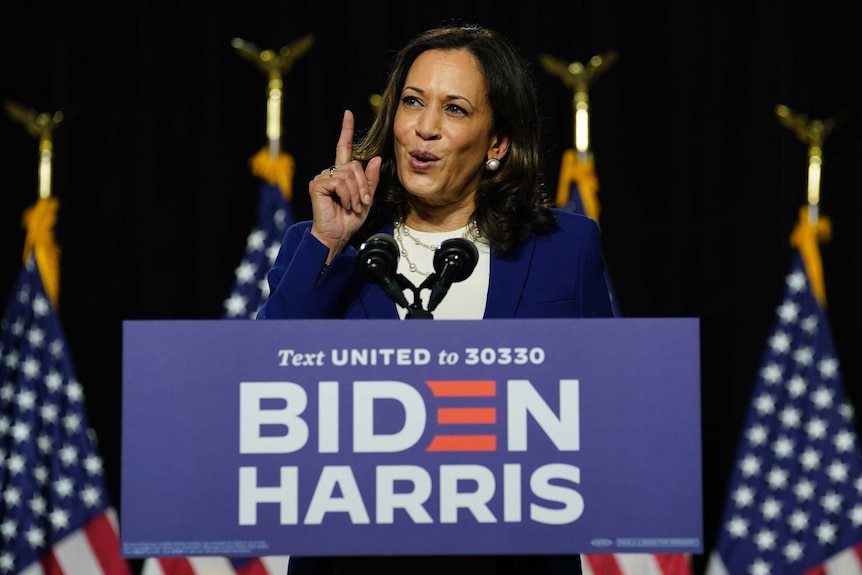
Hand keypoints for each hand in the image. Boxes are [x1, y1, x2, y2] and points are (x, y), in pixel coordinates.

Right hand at [309, 110, 381, 259]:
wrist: (337, 235)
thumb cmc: (349, 220)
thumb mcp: (366, 199)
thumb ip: (371, 180)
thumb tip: (376, 159)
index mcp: (342, 174)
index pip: (344, 148)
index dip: (346, 131)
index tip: (348, 114)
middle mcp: (330, 173)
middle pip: (354, 165)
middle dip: (363, 184)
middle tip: (362, 202)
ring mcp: (322, 178)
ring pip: (349, 174)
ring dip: (356, 193)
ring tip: (352, 207)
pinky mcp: (317, 185)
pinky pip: (339, 182)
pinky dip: (347, 195)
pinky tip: (343, 205)